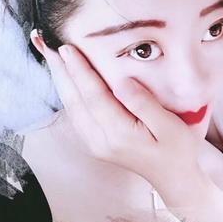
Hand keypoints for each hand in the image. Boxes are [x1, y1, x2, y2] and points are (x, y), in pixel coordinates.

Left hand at [43, 44, 200, 193]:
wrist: (174, 177)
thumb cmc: (177, 150)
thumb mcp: (169, 126)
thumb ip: (144, 103)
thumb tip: (121, 81)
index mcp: (120, 134)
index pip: (94, 96)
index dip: (80, 70)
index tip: (68, 48)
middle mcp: (101, 140)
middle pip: (75, 100)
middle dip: (60, 70)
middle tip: (46, 44)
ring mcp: (95, 143)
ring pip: (71, 107)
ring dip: (60, 80)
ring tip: (50, 56)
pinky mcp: (95, 143)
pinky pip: (76, 114)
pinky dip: (68, 93)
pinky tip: (65, 79)